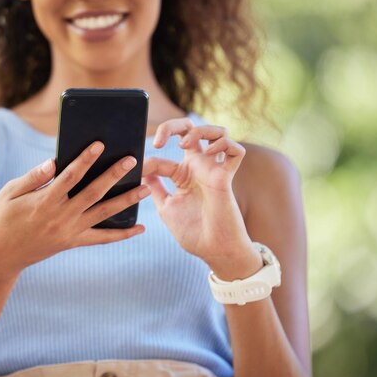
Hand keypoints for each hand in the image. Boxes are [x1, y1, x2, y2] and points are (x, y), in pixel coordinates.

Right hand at [0, 141, 150, 276]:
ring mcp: (69, 232)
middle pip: (94, 193)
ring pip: (103, 214)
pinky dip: (122, 234)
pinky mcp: (72, 242)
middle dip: (114, 175)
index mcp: (44, 202)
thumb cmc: (0, 220)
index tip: (99, 144)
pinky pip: (102, 239)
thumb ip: (32, 178)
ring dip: (126, 201)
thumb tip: (53, 162)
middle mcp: (61, 217)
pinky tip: (139, 229)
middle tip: (133, 161)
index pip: (70, 176)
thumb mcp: (8, 195)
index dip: (85, 159)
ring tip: (145, 188)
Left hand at [142, 118, 252, 261]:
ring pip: (218, 132)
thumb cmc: (193, 232)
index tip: (139, 171)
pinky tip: (210, 153)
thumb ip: (155, 188)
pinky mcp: (227, 178)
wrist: (213, 251)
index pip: (163, 155)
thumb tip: (141, 171)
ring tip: (184, 144)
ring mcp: (214, 171)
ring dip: (200, 130)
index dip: (148, 160)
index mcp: (182, 175)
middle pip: (191, 130)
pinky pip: (236, 151)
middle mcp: (199, 169)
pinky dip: (225, 144)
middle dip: (174, 125)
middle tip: (160, 139)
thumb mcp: (166, 207)